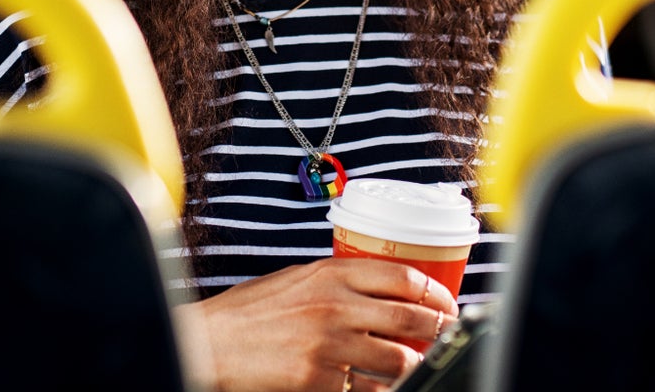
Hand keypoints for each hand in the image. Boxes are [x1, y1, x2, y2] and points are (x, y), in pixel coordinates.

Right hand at [175, 258, 457, 391]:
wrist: (207, 344)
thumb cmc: (248, 314)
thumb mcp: (294, 280)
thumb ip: (336, 281)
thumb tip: (382, 290)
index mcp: (329, 274)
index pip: (403, 276)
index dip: (435, 292)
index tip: (446, 303)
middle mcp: (334, 306)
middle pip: (411, 317)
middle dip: (438, 330)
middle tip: (444, 336)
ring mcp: (329, 346)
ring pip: (398, 359)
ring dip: (414, 365)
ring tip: (416, 365)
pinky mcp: (319, 382)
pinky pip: (369, 391)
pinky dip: (382, 391)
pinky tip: (383, 388)